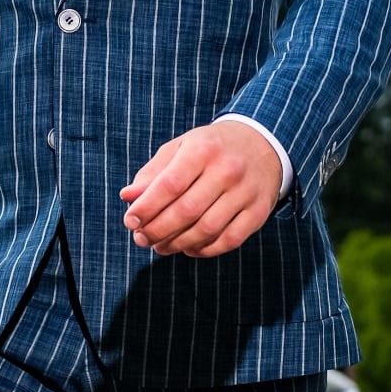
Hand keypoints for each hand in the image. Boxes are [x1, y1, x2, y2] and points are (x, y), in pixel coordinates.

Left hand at [119, 120, 282, 258]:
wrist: (262, 142)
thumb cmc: (211, 148)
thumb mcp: (181, 148)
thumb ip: (153, 173)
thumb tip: (128, 197)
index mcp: (203, 150)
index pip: (170, 184)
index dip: (146, 207)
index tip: (130, 221)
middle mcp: (227, 170)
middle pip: (186, 211)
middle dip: (158, 230)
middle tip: (141, 239)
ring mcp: (246, 192)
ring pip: (207, 229)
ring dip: (178, 244)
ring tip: (161, 246)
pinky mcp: (259, 211)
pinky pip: (229, 240)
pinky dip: (205, 250)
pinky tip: (189, 248)